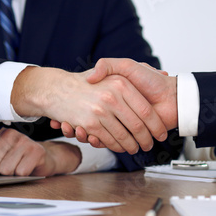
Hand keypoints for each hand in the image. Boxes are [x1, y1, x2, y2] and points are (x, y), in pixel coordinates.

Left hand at [0, 128, 81, 175]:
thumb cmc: (17, 159)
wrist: (44, 159)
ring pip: (5, 170)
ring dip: (11, 175)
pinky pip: (20, 172)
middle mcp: (9, 134)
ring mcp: (24, 141)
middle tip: (6, 169)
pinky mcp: (36, 151)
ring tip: (17, 168)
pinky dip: (23, 175)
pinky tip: (27, 168)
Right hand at [11, 66, 167, 153]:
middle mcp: (112, 96)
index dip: (155, 125)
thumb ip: (134, 68)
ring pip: (124, 136)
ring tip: (136, 148)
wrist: (54, 88)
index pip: (145, 110)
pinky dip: (116, 147)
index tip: (160, 133)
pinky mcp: (91, 123)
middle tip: (149, 145)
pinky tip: (120, 147)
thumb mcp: (110, 66)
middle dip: (146, 140)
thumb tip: (162, 73)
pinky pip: (109, 140)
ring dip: (132, 146)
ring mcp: (100, 110)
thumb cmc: (86, 80)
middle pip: (138, 126)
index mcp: (121, 83)